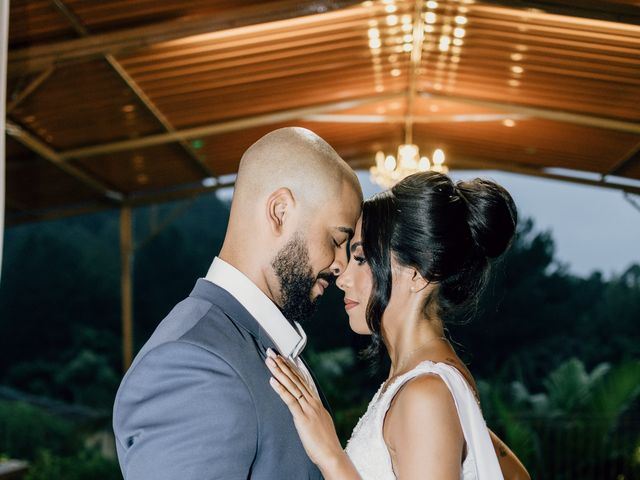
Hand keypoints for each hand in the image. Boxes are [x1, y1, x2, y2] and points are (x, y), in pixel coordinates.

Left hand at [265, 349, 343, 467]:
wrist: (332, 454)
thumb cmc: (324, 442)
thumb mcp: (319, 421)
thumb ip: (312, 411)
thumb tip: (305, 406)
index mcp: (316, 401)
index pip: (302, 379)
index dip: (292, 367)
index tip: (283, 356)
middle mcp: (312, 401)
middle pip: (296, 379)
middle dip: (283, 365)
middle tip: (272, 353)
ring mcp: (308, 408)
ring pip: (292, 386)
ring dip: (280, 372)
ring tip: (270, 361)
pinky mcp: (303, 417)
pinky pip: (290, 400)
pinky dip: (281, 389)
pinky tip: (272, 380)